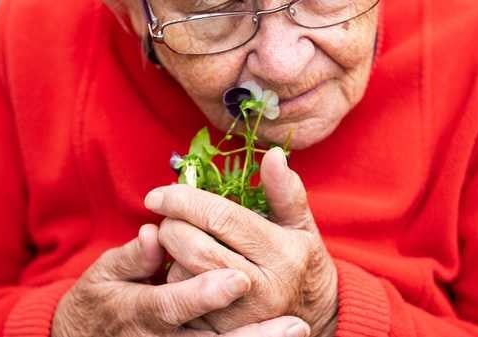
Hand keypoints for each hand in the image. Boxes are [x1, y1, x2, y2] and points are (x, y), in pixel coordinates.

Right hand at [51, 224, 310, 336]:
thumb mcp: (105, 274)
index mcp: (138, 310)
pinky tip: (283, 336)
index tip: (238, 281)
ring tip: (297, 330)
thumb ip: (131, 257)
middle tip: (292, 325)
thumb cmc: (103, 299)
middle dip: (251, 335)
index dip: (203, 294)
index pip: (171, 305)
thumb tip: (155, 235)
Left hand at [144, 148, 337, 336]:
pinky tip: (182, 269)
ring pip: (184, 278)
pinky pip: (183, 306)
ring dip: (170, 256)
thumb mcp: (301, 225)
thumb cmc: (302, 262)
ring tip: (178, 243)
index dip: (184, 201)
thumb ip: (285, 192)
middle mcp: (263, 288)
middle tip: (169, 219)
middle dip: (172, 227)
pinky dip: (174, 282)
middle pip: (197, 249)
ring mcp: (242, 317)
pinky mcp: (225, 333)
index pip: (222, 218)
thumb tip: (273, 155)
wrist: (318, 316)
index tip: (159, 194)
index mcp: (282, 254)